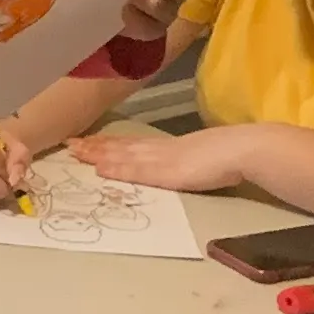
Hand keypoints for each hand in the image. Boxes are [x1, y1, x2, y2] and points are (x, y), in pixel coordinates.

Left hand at [71, 124, 254, 194]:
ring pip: (123, 155)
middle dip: (94, 146)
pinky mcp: (168, 172)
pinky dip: (117, 169)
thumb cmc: (230, 155)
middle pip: (121, 146)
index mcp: (169, 147)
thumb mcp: (202, 156)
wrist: (244, 149)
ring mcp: (162, 159)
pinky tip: (100, 169)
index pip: (133, 143)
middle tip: (69, 144)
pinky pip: (137, 171)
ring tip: (75, 153)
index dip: (109, 143)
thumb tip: (181, 165)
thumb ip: (187, 160)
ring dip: (98, 154)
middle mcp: (160, 150)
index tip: (88, 141)